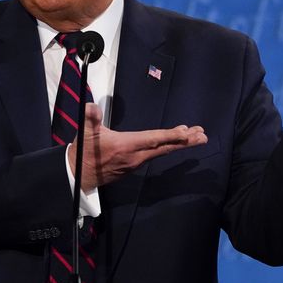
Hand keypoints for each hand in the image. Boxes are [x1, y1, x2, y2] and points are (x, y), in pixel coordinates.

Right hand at [68, 103, 207, 191]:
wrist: (79, 175)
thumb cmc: (84, 152)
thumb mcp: (86, 133)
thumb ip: (90, 117)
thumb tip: (91, 107)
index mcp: (126, 145)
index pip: (153, 139)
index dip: (171, 135)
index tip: (187, 133)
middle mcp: (135, 156)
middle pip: (165, 148)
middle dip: (185, 141)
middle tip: (203, 136)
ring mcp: (136, 162)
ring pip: (162, 151)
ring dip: (180, 143)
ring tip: (196, 136)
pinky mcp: (134, 165)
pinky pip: (156, 154)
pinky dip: (168, 146)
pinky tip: (175, 142)